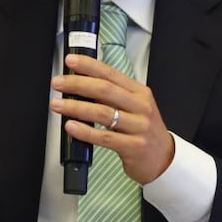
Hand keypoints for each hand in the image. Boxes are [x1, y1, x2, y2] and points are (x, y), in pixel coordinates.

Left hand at [50, 54, 173, 183]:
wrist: (164, 160)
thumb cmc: (144, 132)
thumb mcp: (135, 107)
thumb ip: (113, 96)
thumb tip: (81, 85)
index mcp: (139, 93)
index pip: (111, 73)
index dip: (89, 66)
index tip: (71, 61)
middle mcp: (141, 107)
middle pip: (105, 90)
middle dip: (77, 84)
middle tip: (58, 83)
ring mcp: (139, 127)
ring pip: (102, 113)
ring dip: (75, 107)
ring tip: (57, 105)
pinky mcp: (134, 147)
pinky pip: (104, 137)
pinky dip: (85, 131)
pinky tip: (71, 126)